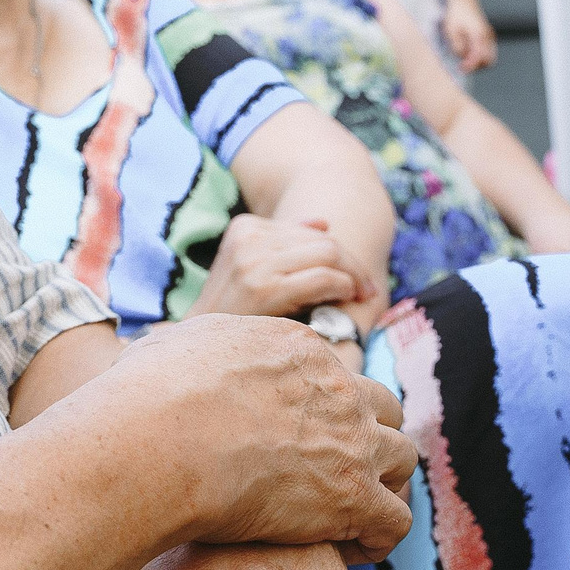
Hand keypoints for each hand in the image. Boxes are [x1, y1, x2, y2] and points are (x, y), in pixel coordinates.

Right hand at [108, 314, 416, 557]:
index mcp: (297, 349)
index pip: (334, 375)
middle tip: (341, 472)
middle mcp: (336, 387)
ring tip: (351, 516)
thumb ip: (192, 351)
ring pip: (403, 459)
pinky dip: (377, 539)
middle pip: (384, 409)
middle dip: (370, 437)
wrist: (158, 441)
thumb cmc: (148, 398)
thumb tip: (170, 356)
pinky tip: (346, 551)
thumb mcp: (173, 347)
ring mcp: (352, 440)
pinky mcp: (353, 496)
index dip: (323, 408)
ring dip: (382, 485)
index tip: (302, 439)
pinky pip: (394, 521)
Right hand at [188, 214, 374, 320]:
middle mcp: (248, 239)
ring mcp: (255, 262)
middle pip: (323, 241)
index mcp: (244, 227)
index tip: (355, 274)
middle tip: (367, 288)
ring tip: (360, 294)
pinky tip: (345, 298)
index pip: (309, 231)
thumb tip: (324, 223)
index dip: (338, 252)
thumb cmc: (234, 309)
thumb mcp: (252, 266)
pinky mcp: (265, 289)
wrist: (201, 345)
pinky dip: (342, 286)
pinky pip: (323, 278)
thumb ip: (285, 242)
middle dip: (352, 264)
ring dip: (353, 276)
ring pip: (329, 254)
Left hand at [442, 0, 497, 73]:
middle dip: (477, 66)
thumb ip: (457, 45)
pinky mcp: (487, 35)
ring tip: (463, 58)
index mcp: (480, 35)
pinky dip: (479, 55)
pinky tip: (467, 51)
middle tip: (463, 65)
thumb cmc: (456, 14)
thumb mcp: (452, 30)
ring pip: (489, 56)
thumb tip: (463, 57)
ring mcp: (489, 35)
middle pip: (489, 60)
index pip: (481, 58)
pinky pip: (487, 50)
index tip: (461, 67)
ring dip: (478, 61)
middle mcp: (488, 36)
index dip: (471, 66)